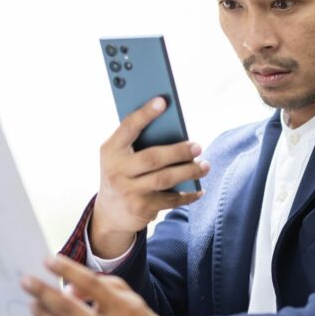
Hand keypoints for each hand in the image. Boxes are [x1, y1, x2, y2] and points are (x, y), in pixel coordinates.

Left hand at [21, 255, 203, 315]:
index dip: (66, 270)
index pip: (90, 284)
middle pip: (67, 310)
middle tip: (26, 281)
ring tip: (34, 303)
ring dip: (43, 315)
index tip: (47, 260)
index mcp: (123, 309)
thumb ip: (98, 286)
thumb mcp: (126, 295)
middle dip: (42, 293)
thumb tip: (66, 289)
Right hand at [91, 97, 209, 258]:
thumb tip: (174, 129)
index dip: (145, 113)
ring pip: (165, 179)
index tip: (163, 101)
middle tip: (198, 146)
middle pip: (152, 158)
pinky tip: (199, 189)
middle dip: (178, 151)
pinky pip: (170, 200)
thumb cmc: (122, 174)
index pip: (128, 127)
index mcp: (111, 150)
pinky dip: (188, 195)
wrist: (110, 214)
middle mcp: (117, 170)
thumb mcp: (120, 157)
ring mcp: (128, 191)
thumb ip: (138, 142)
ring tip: (204, 166)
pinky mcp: (141, 208)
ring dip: (188, 172)